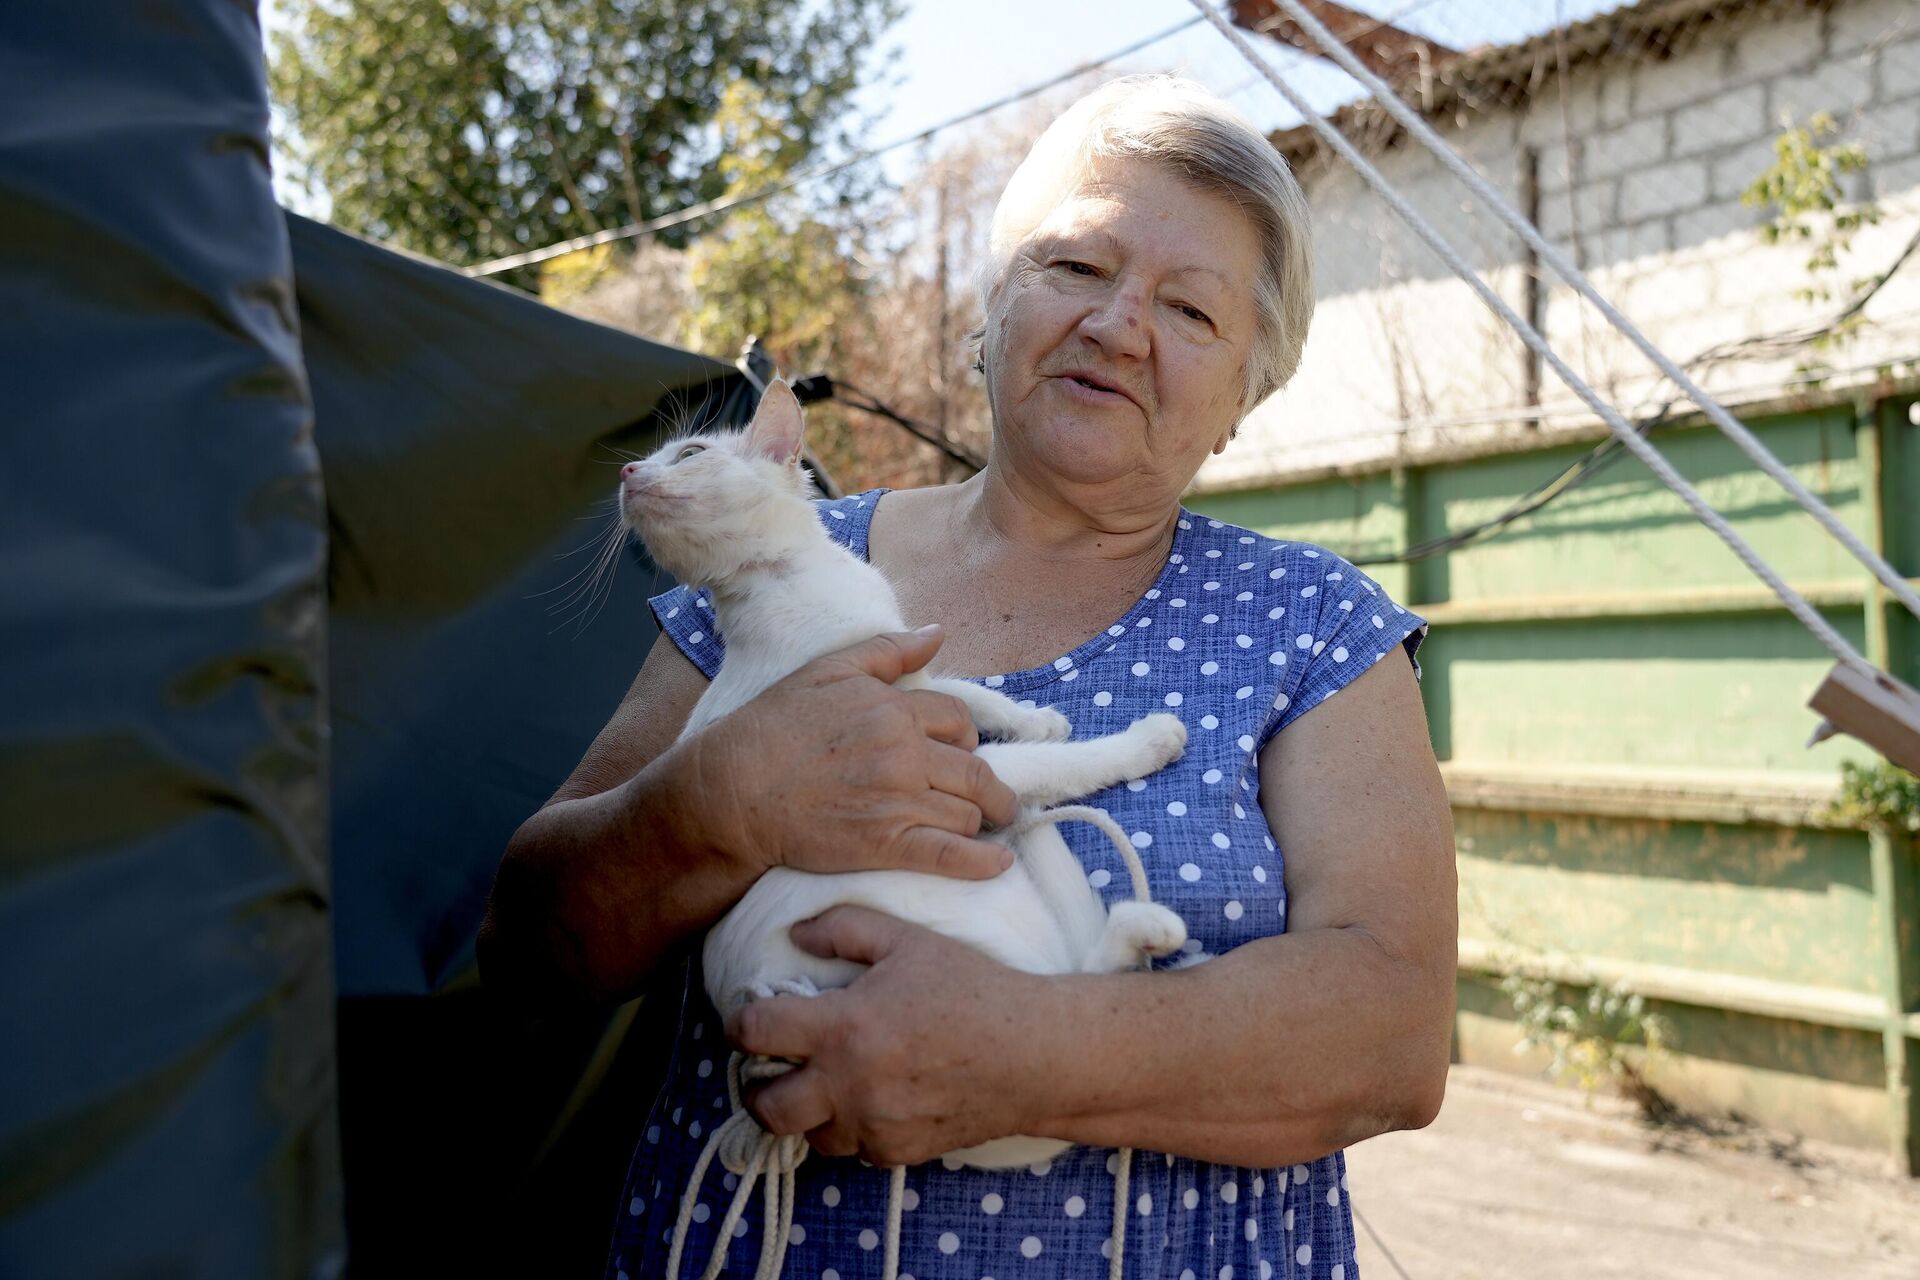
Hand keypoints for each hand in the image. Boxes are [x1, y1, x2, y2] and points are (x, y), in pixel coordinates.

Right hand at [689, 627, 1018, 881]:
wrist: (732, 791)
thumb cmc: (772, 728)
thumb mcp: (826, 671)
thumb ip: (887, 650)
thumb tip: (937, 633)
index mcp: (894, 709)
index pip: (958, 721)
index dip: (965, 738)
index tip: (959, 753)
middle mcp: (904, 753)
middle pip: (975, 770)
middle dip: (991, 788)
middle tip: (993, 800)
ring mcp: (898, 801)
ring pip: (968, 813)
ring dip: (979, 822)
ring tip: (982, 830)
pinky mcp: (886, 846)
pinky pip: (951, 855)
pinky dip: (982, 863)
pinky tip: (997, 865)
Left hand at [727, 906, 1042, 1165]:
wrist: (1033, 1054)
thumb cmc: (974, 990)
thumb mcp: (908, 942)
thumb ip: (844, 929)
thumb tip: (797, 933)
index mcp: (843, 1026)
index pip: (755, 1033)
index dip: (741, 1023)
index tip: (752, 1018)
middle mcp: (849, 1084)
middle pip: (765, 1108)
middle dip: (757, 1089)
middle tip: (772, 1069)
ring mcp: (873, 1125)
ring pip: (809, 1135)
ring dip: (809, 1111)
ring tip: (827, 1083)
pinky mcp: (898, 1152)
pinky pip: (855, 1148)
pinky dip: (854, 1127)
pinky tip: (875, 1097)